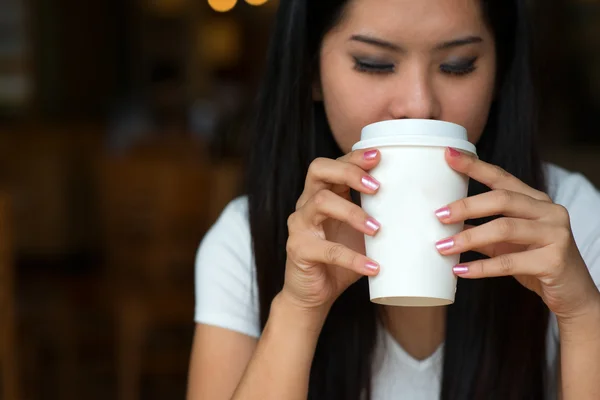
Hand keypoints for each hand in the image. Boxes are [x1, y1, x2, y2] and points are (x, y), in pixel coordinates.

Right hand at [282, 149, 381, 310]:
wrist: (313, 295)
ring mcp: (299, 225)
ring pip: (321, 202)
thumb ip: (377, 217)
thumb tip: (422, 208)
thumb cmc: (339, 261)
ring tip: (377, 229)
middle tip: (376, 186)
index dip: (354, 157)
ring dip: (353, 212)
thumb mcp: (359, 234)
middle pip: (319, 170)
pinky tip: (373, 267)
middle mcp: (306, 204)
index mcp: (321, 194)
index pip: (333, 164)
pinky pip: (327, 250)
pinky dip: (353, 258)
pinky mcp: (298, 249)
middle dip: (349, 172)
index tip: (379, 156)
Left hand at [434, 147, 599, 319]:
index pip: (502, 177)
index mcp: (536, 201)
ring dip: (469, 237)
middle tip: (439, 215)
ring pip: (505, 228)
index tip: (448, 155)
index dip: (474, 166)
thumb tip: (446, 224)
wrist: (573, 292)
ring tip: (443, 247)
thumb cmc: (536, 262)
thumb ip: (481, 231)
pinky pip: (509, 262)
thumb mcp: (506, 244)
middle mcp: (549, 211)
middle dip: (467, 206)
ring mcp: (555, 234)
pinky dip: (481, 267)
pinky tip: (460, 271)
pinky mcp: (554, 261)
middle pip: (502, 199)